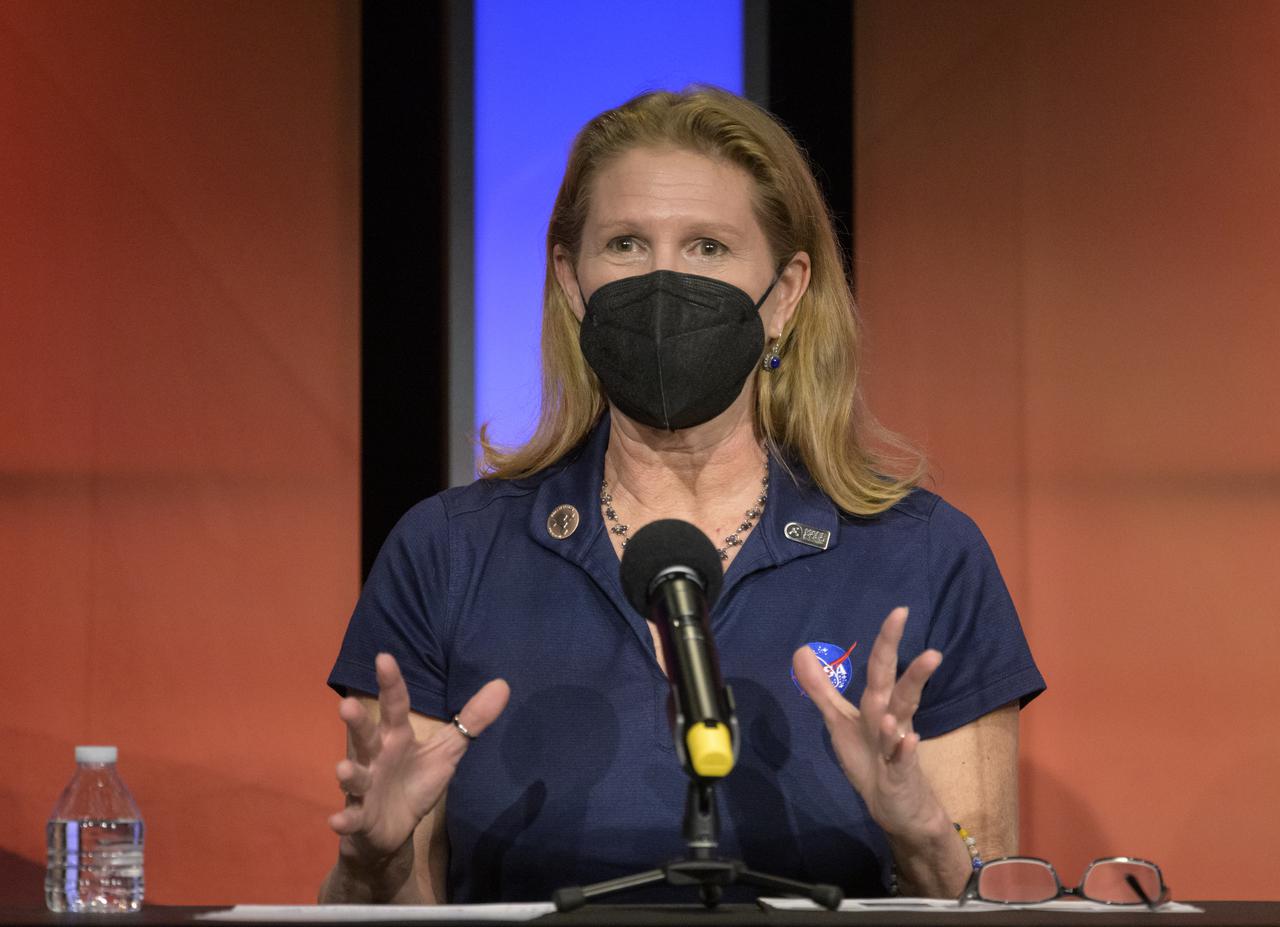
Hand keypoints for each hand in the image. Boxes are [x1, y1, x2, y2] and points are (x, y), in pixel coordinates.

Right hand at [327, 653, 509, 866]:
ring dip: (349, 772)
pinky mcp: (361, 817)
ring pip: (355, 777)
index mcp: (397, 737)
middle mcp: (376, 757)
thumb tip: (503, 684)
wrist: (393, 830)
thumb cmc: (415, 781)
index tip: (384, 658)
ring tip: (343, 768)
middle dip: (357, 721)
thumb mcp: (447, 750)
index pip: (395, 706)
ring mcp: (365, 787)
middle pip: (366, 735)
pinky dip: (345, 820)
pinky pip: (351, 818)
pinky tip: (339, 821)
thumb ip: (471, 720)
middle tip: (346, 704)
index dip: (391, 683)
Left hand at [792, 606, 944, 838]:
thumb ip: (822, 689)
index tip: (899, 611)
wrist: (898, 808)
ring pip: (902, 716)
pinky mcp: (899, 774)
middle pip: (894, 683)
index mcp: (879, 704)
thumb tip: (801, 651)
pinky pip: (902, 760)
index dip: (887, 640)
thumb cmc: (870, 759)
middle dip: (900, 656)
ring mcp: (897, 746)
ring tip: (922, 665)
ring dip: (909, 693)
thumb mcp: (840, 722)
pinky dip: (904, 750)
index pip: (881, 668)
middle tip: (908, 623)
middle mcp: (892, 719)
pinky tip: (909, 739)